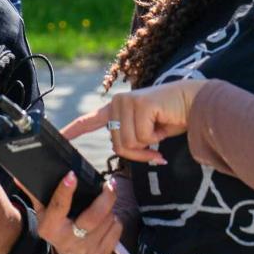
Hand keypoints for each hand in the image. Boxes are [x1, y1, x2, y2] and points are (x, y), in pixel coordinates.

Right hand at [34, 171, 121, 253]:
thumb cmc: (57, 226)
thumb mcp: (44, 213)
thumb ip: (35, 194)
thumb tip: (20, 177)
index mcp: (50, 228)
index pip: (58, 207)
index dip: (65, 190)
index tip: (71, 175)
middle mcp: (68, 241)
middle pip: (92, 217)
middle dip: (105, 198)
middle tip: (110, 184)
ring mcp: (86, 250)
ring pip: (108, 221)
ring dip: (110, 208)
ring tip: (105, 203)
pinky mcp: (102, 253)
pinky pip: (116, 230)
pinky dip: (115, 220)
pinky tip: (108, 219)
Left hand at [62, 79, 206, 163]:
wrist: (194, 103)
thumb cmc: (172, 118)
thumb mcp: (146, 133)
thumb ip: (132, 141)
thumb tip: (125, 152)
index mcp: (115, 109)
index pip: (89, 121)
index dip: (73, 131)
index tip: (58, 138)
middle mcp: (117, 103)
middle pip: (117, 145)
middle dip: (138, 152)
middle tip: (155, 145)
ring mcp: (125, 101)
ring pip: (128, 144)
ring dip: (147, 146)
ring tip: (159, 130)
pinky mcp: (137, 104)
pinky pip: (141, 138)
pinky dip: (155, 138)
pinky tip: (162, 123)